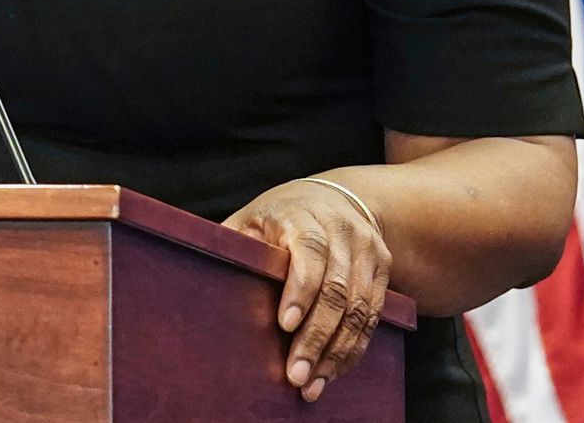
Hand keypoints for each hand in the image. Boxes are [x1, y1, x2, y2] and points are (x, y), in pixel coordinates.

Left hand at [224, 177, 391, 404]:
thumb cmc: (281, 216)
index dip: (300, 290)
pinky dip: (354, 347)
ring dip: (337, 352)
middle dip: (317, 337)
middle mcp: (341, 230)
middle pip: (336, 289)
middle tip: (296, 374)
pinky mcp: (383, 268)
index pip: (308, 252)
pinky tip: (334, 370)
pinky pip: (373, 315)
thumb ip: (235, 245)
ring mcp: (366, 249)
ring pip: (359, 308)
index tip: (284, 324)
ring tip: (313, 384)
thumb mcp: (253, 220)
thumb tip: (200, 277)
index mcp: (304, 216)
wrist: (338, 199)